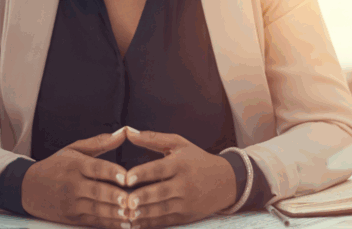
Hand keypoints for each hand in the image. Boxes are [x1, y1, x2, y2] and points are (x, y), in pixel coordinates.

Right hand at [21, 128, 131, 228]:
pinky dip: (109, 223)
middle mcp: (73, 184)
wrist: (27, 188)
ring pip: (97, 209)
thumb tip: (123, 132)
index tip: (126, 176)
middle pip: (97, 191)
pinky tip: (123, 223)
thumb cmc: (54, 166)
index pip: (95, 168)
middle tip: (132, 199)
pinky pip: (94, 220)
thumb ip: (99, 142)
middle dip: (115, 196)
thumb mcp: (73, 150)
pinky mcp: (72, 217)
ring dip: (115, 213)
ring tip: (132, 214)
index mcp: (75, 165)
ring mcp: (72, 203)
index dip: (111, 172)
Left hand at [122, 129, 236, 227]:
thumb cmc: (198, 159)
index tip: (126, 178)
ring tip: (128, 213)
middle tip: (126, 200)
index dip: (143, 173)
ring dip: (144, 212)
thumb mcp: (179, 144)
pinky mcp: (186, 216)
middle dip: (143, 197)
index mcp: (180, 164)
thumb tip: (127, 131)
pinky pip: (167, 221)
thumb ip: (152, 138)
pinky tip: (137, 223)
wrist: (226, 181)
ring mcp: (186, 202)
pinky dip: (151, 223)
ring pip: (162, 209)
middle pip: (161, 191)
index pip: (159, 169)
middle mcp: (184, 184)